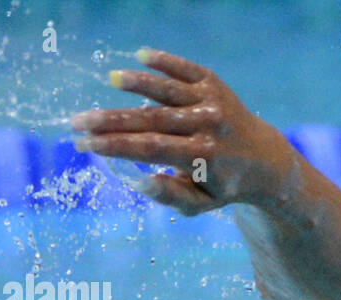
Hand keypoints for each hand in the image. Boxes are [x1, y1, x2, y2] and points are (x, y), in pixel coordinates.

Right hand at [70, 48, 294, 214]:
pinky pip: (185, 69)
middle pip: (151, 120)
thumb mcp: (200, 203)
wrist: (263, 158)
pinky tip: (140, 56)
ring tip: (110, 80)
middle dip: (110, 121)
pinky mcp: (214, 83)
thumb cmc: (222, 185)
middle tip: (76, 122)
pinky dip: (165, 62)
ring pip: (169, 90)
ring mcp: (212, 101)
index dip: (114, 146)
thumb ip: (170, 195)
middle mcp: (208, 125)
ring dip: (138, 83)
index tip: (84, 144)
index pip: (150, 149)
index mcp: (202, 156)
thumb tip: (138, 182)